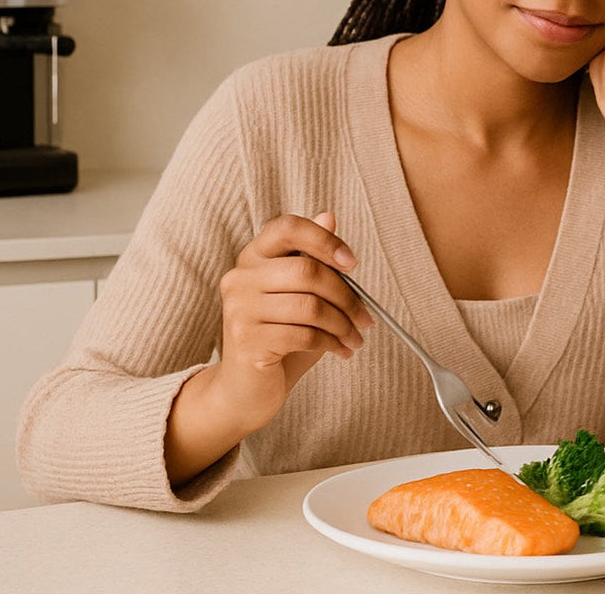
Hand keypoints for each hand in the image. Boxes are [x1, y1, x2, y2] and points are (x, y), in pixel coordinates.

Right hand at [211, 211, 373, 432]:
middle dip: (347, 297)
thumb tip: (329, 216)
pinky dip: (332, 343)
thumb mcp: (301, 295)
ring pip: (310, 307)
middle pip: (308, 271)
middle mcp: (240, 278)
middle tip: (366, 318)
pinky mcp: (246, 341)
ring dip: (344, 325)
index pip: (287, 228)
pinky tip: (340, 350)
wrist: (246, 388)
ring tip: (356, 338)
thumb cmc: (279, 336)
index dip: (324, 240)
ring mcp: (239, 309)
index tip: (353, 263)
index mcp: (253, 257)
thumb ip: (313, 259)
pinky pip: (304, 335)